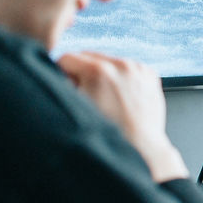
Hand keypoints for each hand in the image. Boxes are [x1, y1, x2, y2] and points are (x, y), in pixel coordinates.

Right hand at [58, 52, 186, 181]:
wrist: (140, 146)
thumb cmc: (105, 133)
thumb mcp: (74, 107)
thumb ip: (61, 84)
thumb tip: (54, 70)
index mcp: (97, 71)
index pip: (66, 58)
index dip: (61, 72)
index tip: (65, 86)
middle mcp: (119, 65)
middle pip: (88, 55)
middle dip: (82, 71)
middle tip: (86, 94)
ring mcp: (137, 68)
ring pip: (107, 60)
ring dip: (102, 73)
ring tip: (105, 98)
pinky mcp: (148, 74)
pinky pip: (126, 67)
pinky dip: (120, 77)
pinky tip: (119, 96)